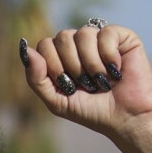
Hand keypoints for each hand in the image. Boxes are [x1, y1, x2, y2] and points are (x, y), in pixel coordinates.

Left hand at [22, 24, 151, 139]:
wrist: (126, 119)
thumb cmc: (92, 111)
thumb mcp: (56, 101)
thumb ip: (36, 78)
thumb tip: (25, 48)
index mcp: (62, 56)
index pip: (45, 45)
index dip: (54, 66)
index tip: (68, 85)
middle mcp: (80, 44)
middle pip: (62, 37)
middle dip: (72, 66)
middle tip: (87, 84)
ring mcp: (100, 38)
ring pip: (83, 34)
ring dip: (90, 64)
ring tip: (102, 80)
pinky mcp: (122, 37)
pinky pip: (106, 33)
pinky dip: (109, 56)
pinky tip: (117, 70)